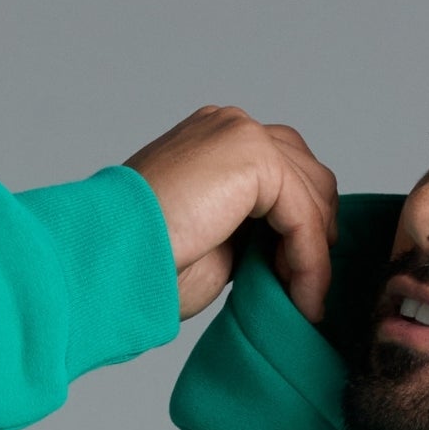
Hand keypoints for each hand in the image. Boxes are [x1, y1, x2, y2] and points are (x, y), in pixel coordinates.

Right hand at [123, 107, 338, 323]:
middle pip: (309, 174)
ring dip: (316, 255)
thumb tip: (289, 247)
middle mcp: (229, 127)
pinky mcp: (252, 155)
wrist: (113, 257)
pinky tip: (303, 298)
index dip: (302, 227)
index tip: (296, 282)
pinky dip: (312, 261)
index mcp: (215, 142)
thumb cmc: (149, 261)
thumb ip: (251, 227)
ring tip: (304, 302)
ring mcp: (240, 133)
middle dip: (315, 235)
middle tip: (307, 291)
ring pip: (314, 193)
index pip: (285, 172)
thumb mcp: (215, 238)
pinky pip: (305, 214)